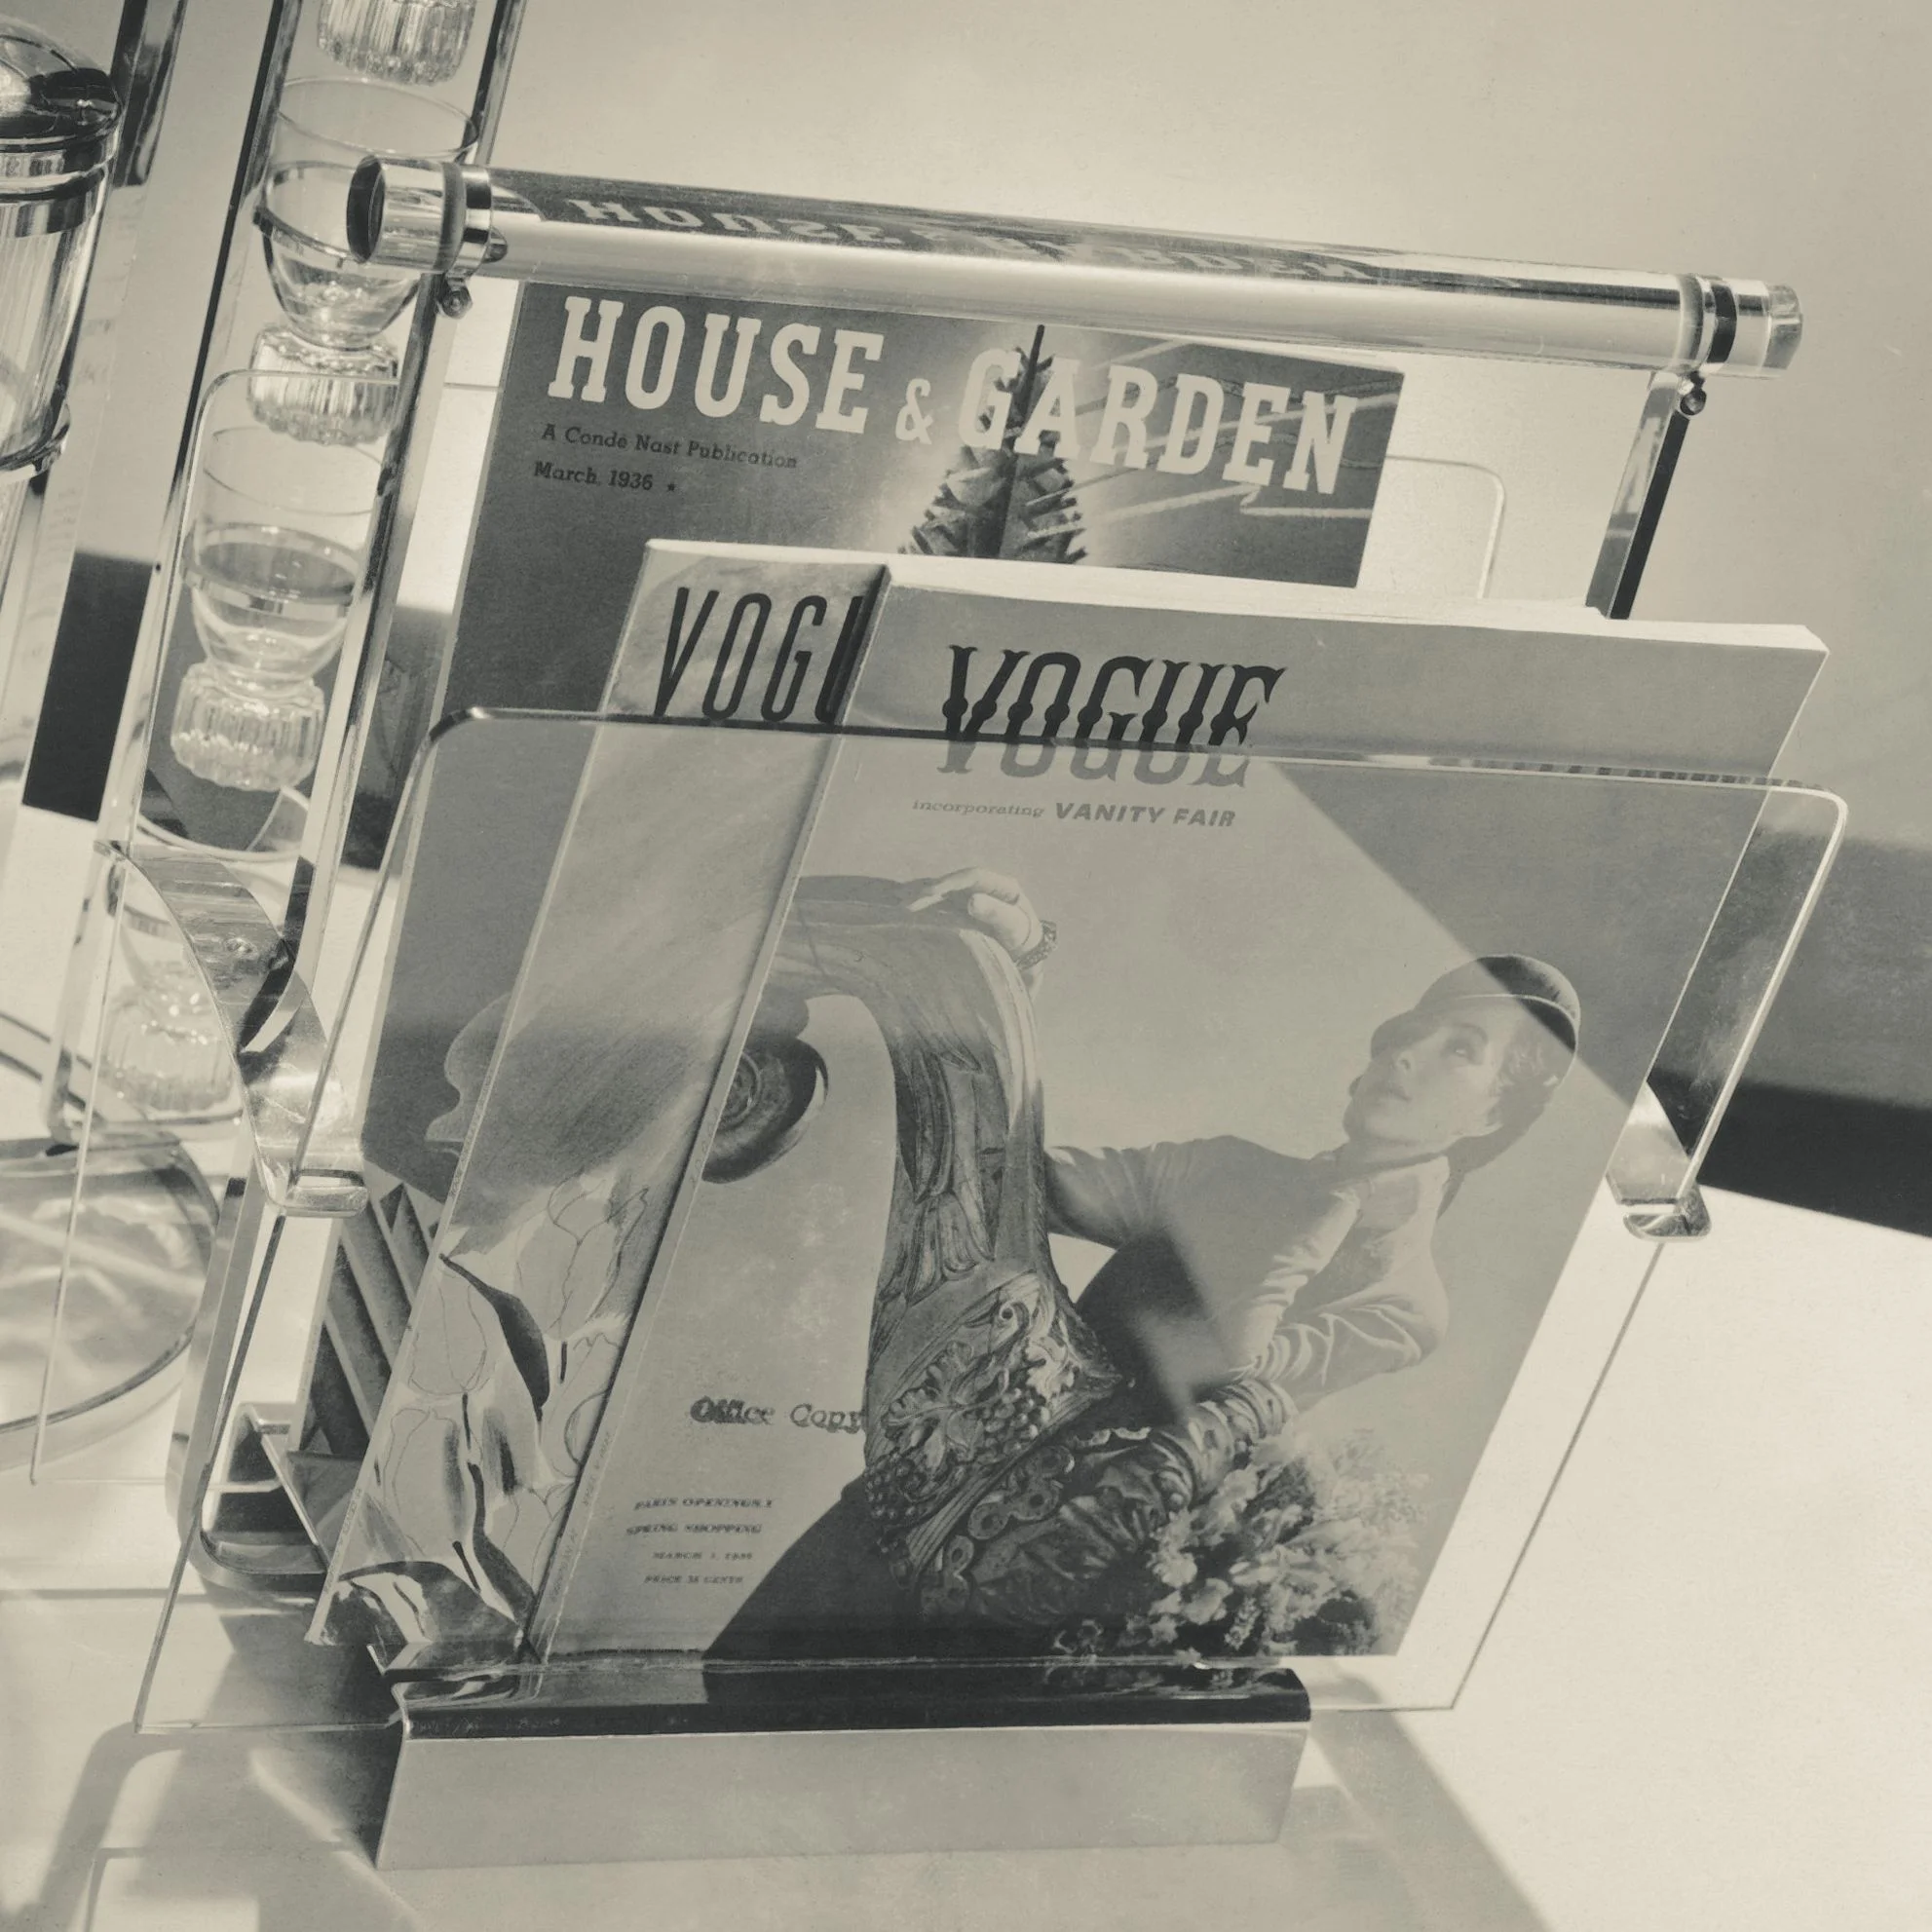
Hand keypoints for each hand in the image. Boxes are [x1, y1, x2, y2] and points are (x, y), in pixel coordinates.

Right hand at [903, 867, 1049, 972]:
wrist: (1025, 963)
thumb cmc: (1022, 945)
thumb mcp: (1013, 929)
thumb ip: (996, 914)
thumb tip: (972, 900)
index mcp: (1002, 886)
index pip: (973, 877)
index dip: (951, 882)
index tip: (930, 891)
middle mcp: (985, 888)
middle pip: (953, 884)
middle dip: (928, 891)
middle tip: (904, 903)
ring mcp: (971, 899)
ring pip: (942, 893)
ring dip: (919, 896)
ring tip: (896, 902)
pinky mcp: (961, 912)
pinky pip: (939, 906)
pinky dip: (921, 907)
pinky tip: (901, 910)